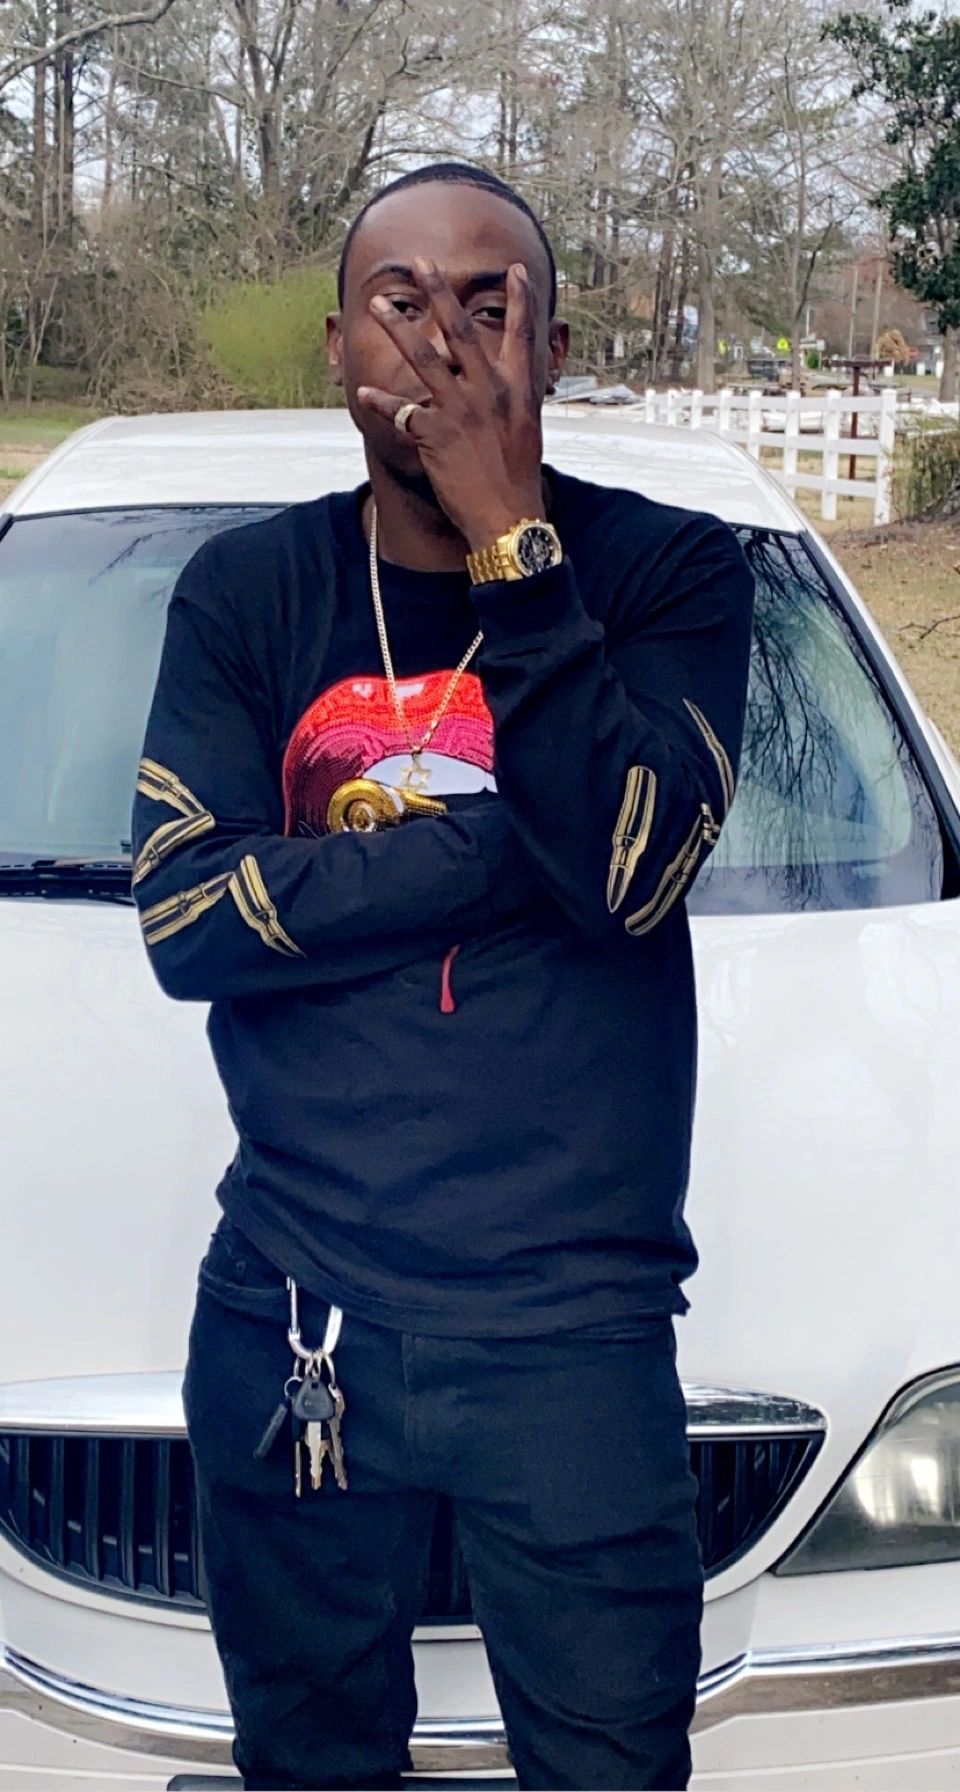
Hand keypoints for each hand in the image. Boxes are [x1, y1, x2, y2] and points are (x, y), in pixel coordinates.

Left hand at [357, 258, 545, 552]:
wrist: (508, 518)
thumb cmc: (517, 481)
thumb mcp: (526, 432)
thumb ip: (512, 401)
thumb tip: (503, 386)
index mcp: (518, 391)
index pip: (522, 336)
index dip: (521, 301)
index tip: (516, 271)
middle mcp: (490, 392)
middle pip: (461, 331)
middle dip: (440, 292)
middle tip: (423, 263)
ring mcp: (461, 410)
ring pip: (423, 357)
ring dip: (397, 327)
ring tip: (378, 304)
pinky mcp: (435, 434)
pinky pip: (400, 411)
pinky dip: (380, 402)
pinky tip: (361, 391)